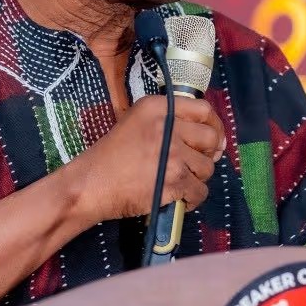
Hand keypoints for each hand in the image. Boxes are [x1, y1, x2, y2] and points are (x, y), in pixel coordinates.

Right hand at [69, 94, 225, 222]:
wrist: (91, 184)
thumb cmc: (110, 156)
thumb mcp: (135, 122)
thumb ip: (166, 120)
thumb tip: (209, 135)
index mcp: (157, 107)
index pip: (203, 109)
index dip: (214, 125)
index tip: (214, 139)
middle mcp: (167, 126)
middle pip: (210, 138)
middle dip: (208, 154)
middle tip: (196, 164)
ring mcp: (172, 154)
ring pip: (207, 167)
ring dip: (198, 178)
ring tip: (180, 182)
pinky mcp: (174, 180)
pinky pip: (200, 191)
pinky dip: (193, 198)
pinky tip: (179, 198)